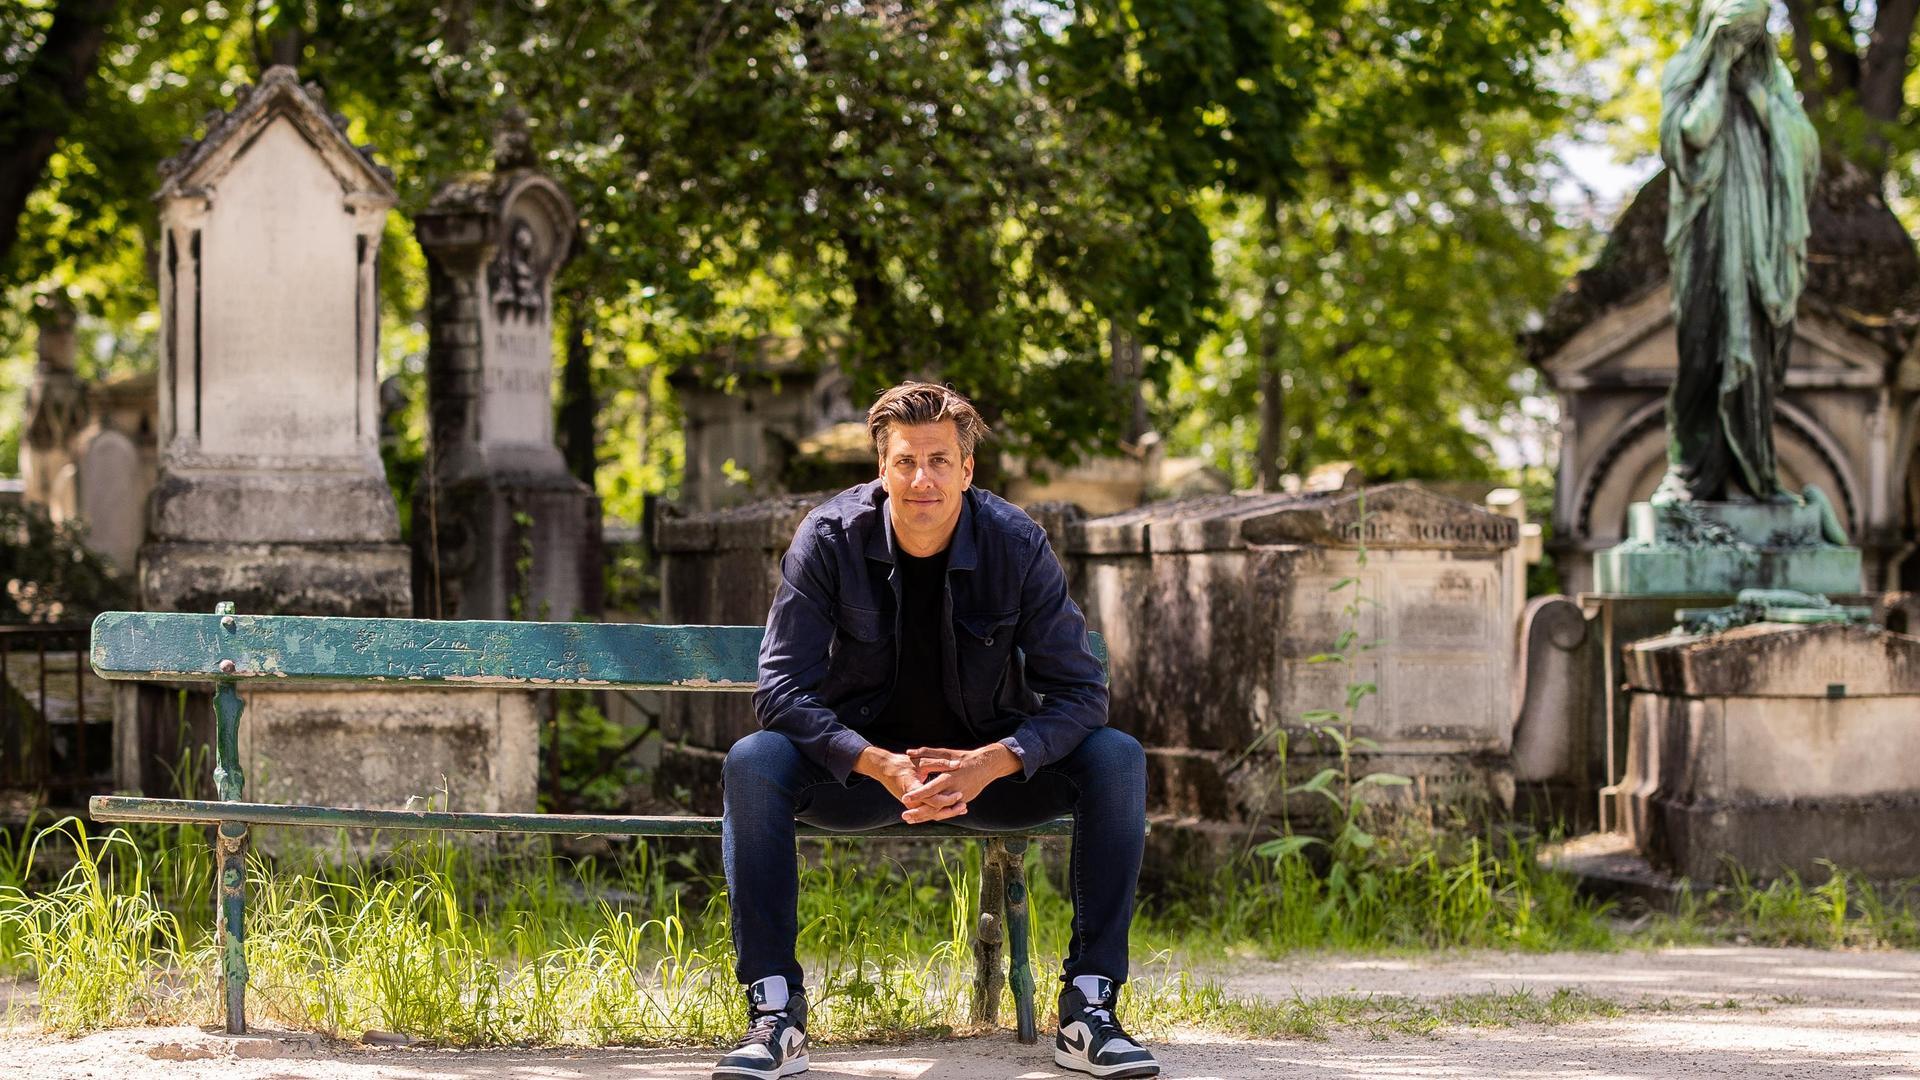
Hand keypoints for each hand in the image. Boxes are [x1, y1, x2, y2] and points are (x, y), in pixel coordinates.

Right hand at [854, 747, 967, 822]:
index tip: (960, 793)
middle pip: (934, 812)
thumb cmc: (902, 763)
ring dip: (947, 813)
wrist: (885, 769)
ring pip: (932, 814)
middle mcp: (911, 801)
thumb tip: (958, 764)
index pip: (933, 800)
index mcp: (913, 790)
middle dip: (950, 811)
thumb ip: (940, 763)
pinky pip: (928, 811)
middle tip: (965, 806)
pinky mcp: (913, 805)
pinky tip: (953, 808)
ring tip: (963, 809)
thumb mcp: (921, 761)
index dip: (947, 798)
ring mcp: (912, 805)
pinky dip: (940, 810)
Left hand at [899, 744, 1021, 822]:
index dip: (917, 795)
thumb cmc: (964, 757)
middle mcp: (954, 791)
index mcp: (949, 778)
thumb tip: (909, 752)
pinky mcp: (962, 802)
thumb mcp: (946, 753)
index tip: (904, 798)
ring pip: (940, 812)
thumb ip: (926, 753)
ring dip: (924, 817)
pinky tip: (923, 818)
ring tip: (910, 820)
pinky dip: (935, 815)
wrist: (986, 766)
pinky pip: (947, 811)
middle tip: (904, 815)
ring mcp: (959, 799)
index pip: (931, 789)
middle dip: (918, 812)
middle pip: (934, 806)